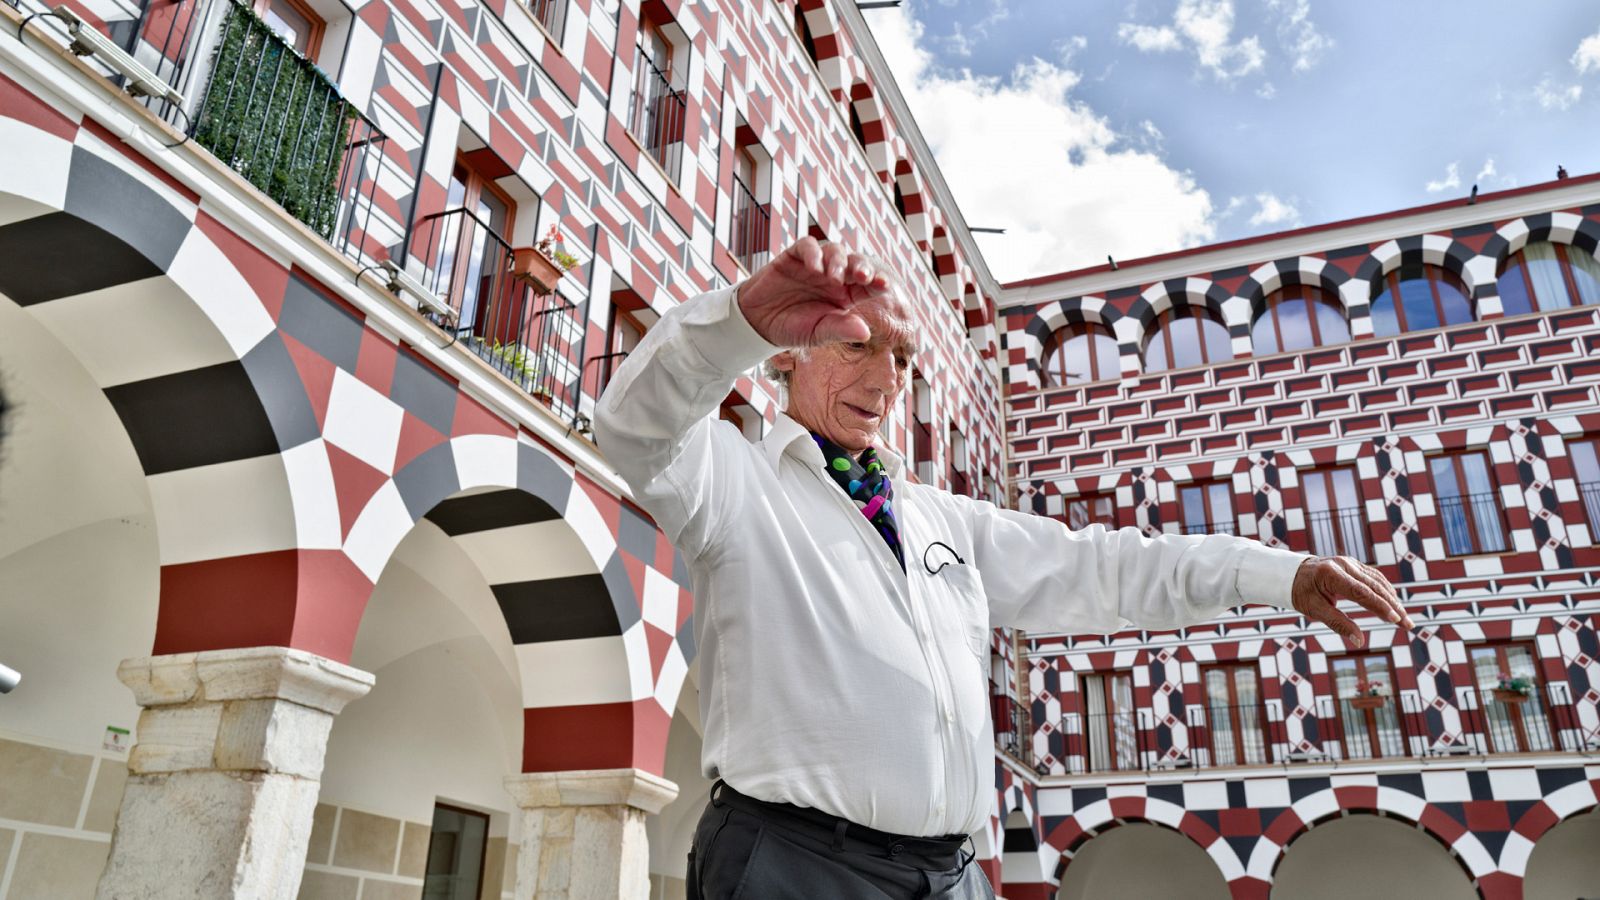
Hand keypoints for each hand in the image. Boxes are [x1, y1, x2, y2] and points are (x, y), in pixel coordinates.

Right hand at [737, 238, 897, 346]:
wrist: (757, 323)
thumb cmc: (792, 329)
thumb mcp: (817, 334)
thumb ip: (840, 330)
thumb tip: (866, 332)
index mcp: (845, 296)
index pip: (867, 285)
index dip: (877, 282)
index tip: (884, 285)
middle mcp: (833, 277)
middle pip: (854, 263)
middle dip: (862, 267)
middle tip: (863, 276)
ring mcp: (815, 265)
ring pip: (834, 250)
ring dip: (838, 260)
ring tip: (834, 277)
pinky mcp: (794, 257)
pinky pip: (807, 246)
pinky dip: (813, 253)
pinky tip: (815, 268)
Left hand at [1290, 556, 1413, 648]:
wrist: (1292, 573)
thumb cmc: (1301, 593)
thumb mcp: (1313, 610)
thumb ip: (1337, 623)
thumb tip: (1359, 641)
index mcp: (1331, 574)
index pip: (1361, 592)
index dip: (1380, 606)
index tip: (1395, 619)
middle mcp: (1344, 564)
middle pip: (1374, 587)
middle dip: (1393, 607)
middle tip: (1408, 625)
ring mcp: (1350, 562)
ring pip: (1378, 582)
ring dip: (1393, 601)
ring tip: (1404, 619)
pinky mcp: (1354, 564)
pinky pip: (1375, 578)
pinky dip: (1386, 592)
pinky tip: (1394, 604)